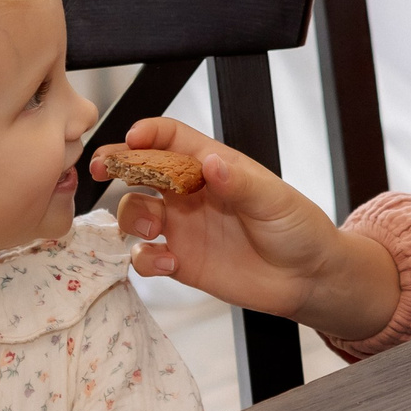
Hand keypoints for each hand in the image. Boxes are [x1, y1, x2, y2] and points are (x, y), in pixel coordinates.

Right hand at [96, 117, 398, 342]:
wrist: (307, 278)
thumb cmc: (297, 228)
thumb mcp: (274, 201)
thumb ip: (241, 184)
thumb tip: (211, 163)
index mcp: (213, 165)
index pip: (171, 138)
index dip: (149, 133)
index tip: (133, 138)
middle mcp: (190, 193)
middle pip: (141, 170)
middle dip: (117, 165)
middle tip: (102, 168)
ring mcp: (182, 226)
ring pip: (135, 211)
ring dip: (130, 216)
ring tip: (148, 229)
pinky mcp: (181, 261)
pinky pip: (146, 256)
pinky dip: (145, 259)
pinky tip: (168, 264)